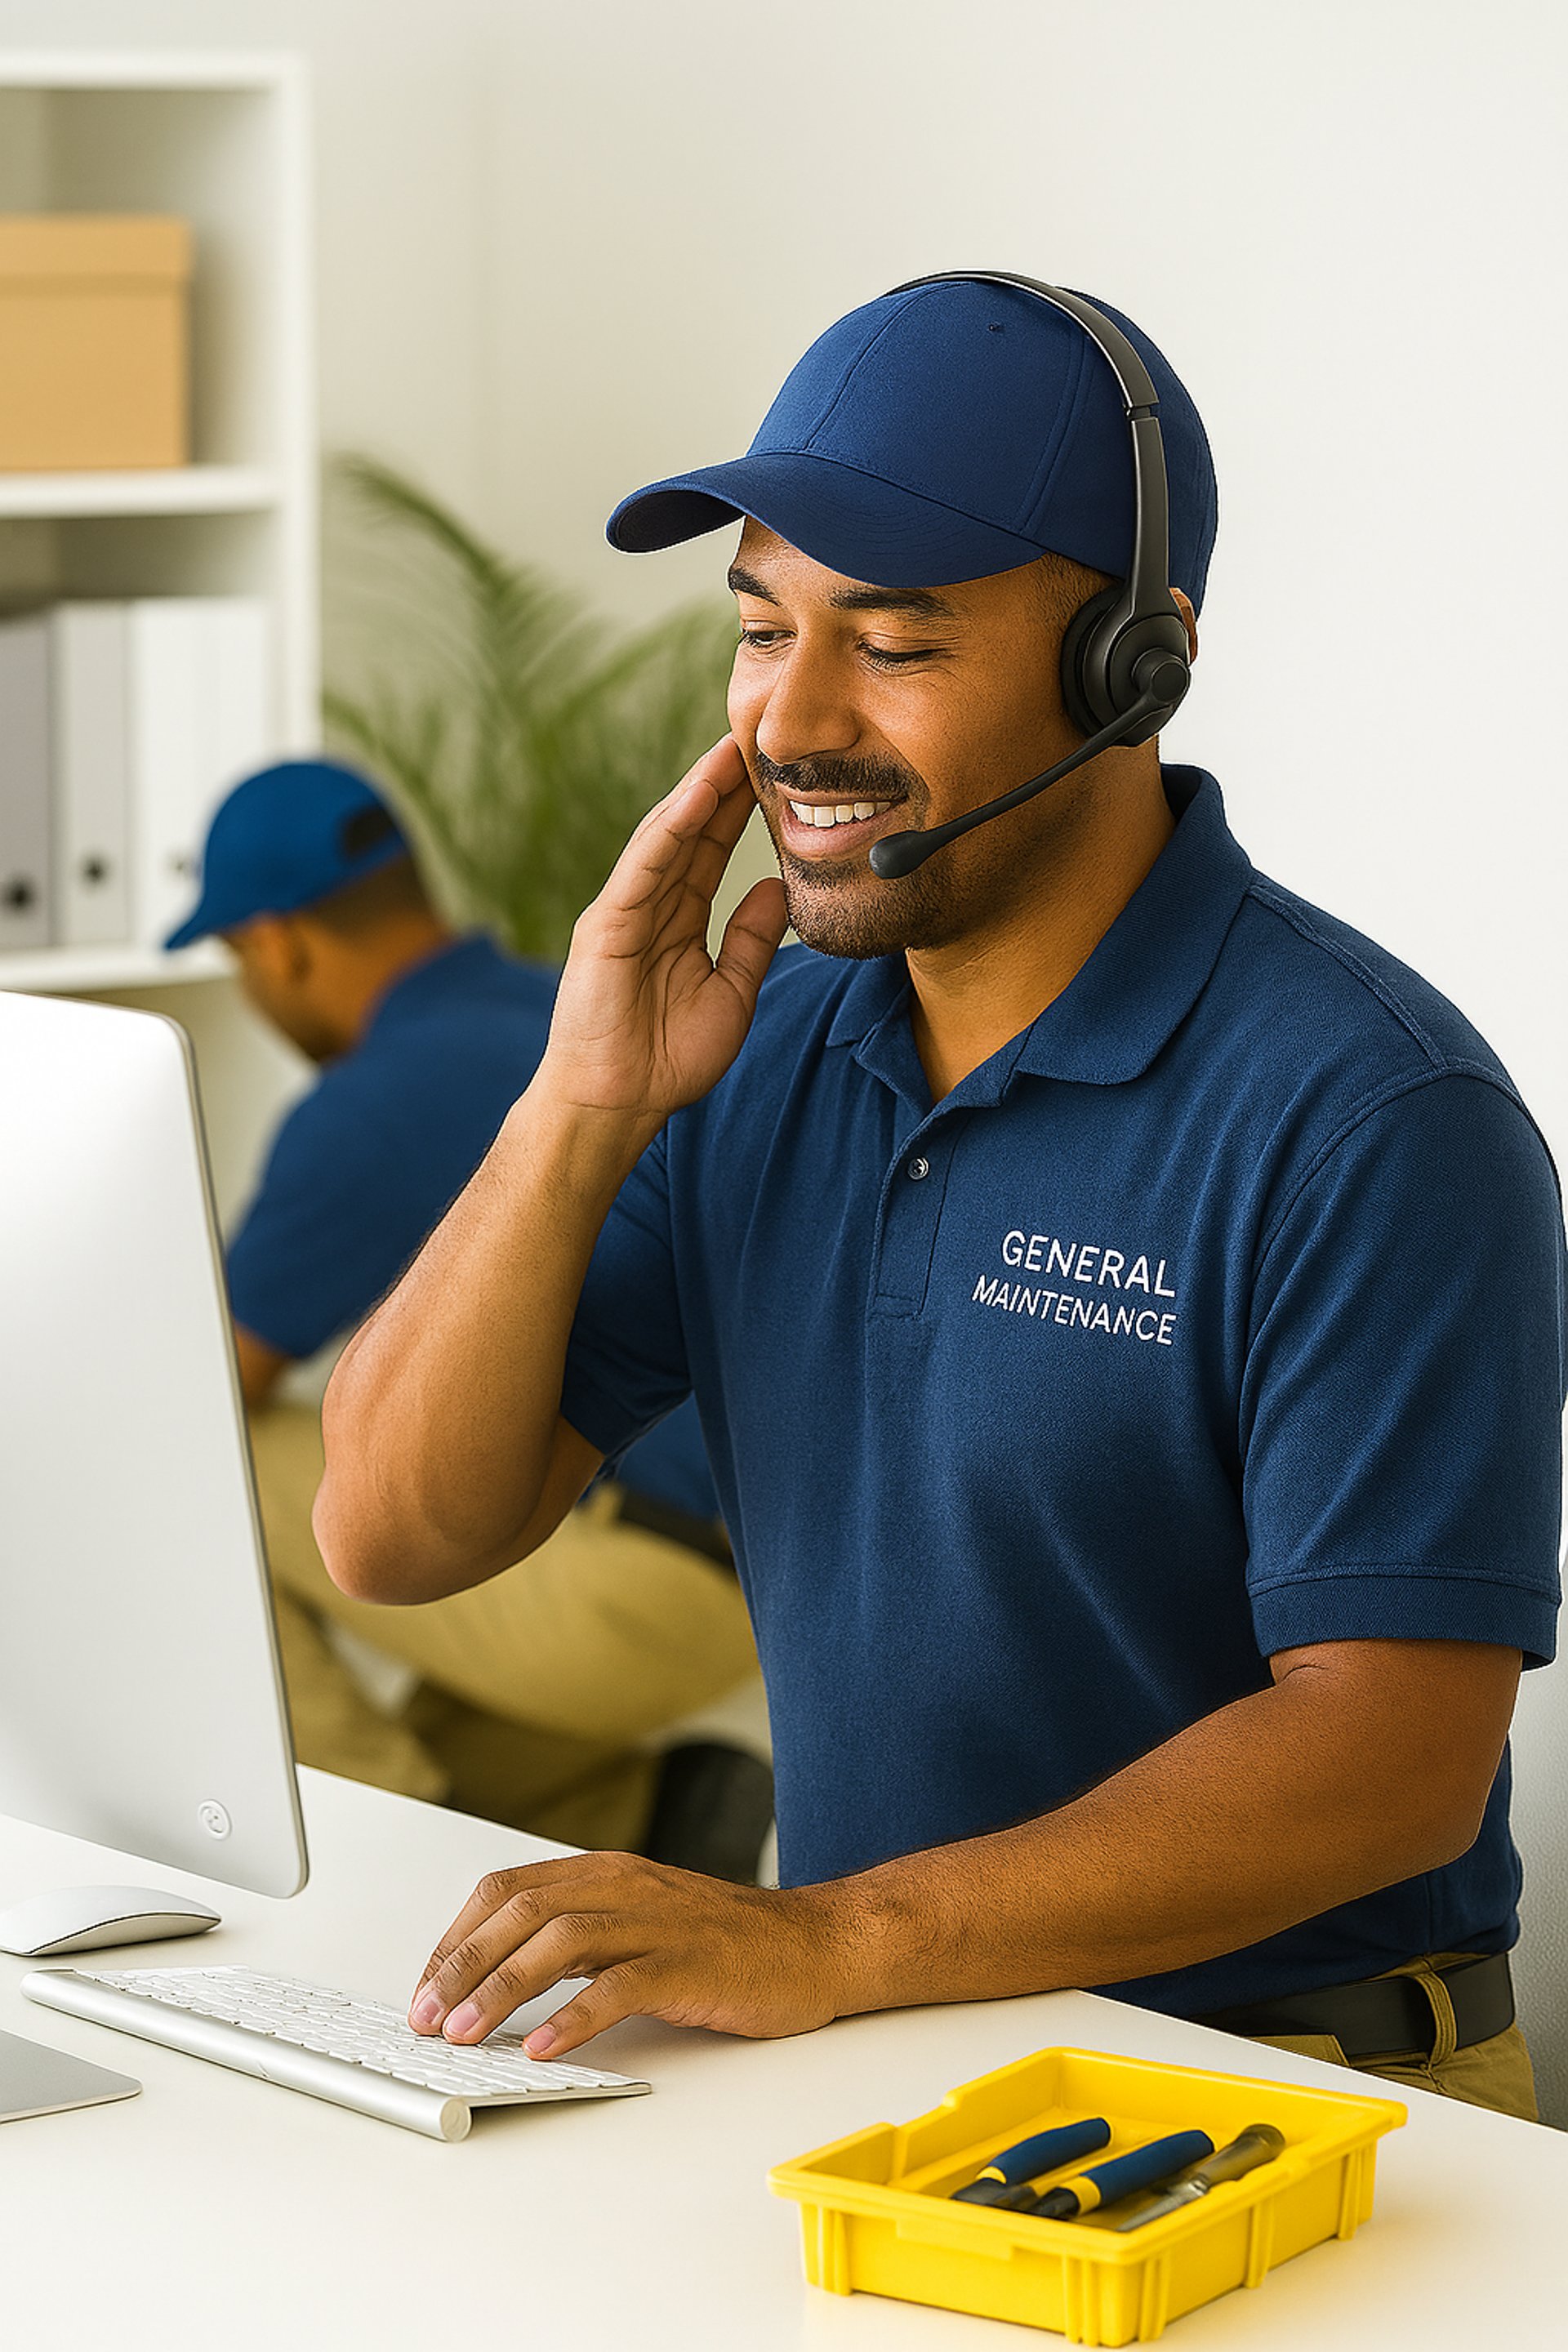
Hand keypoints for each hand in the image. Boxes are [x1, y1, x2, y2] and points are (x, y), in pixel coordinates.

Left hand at [407, 1850, 862, 2056]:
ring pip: (559, 1942)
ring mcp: (656, 1922)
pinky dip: (575, 2017)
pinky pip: (620, 1985)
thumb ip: (577, 1936)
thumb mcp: (637, 1921)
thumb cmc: (723, 1943)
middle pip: (521, 1912)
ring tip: (466, 2034)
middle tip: (426, 2018)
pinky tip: (546, 2047)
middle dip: (461, 1967)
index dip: (455, 1938)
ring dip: (501, 1990)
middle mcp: (622, 1886)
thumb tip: (498, 1976)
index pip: (506, 1890)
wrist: (813, 1944)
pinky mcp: (688, 1963)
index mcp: (604, 1873)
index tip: (425, 1988)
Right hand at [541, 735, 788, 1123]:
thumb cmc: (666, 1060)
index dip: (740, 811)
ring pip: (666, 837)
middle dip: (722, 785)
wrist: (617, 1104)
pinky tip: (697, 796)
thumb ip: (752, 942)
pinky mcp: (605, 924)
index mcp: (676, 920)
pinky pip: (643, 866)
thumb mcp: (732, 995)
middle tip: (757, 737)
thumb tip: (780, 888)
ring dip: (698, 791)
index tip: (775, 773)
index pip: (711, 852)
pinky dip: (670, 828)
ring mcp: (624, 910)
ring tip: (731, 749)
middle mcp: (648, 906)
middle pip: (690, 832)